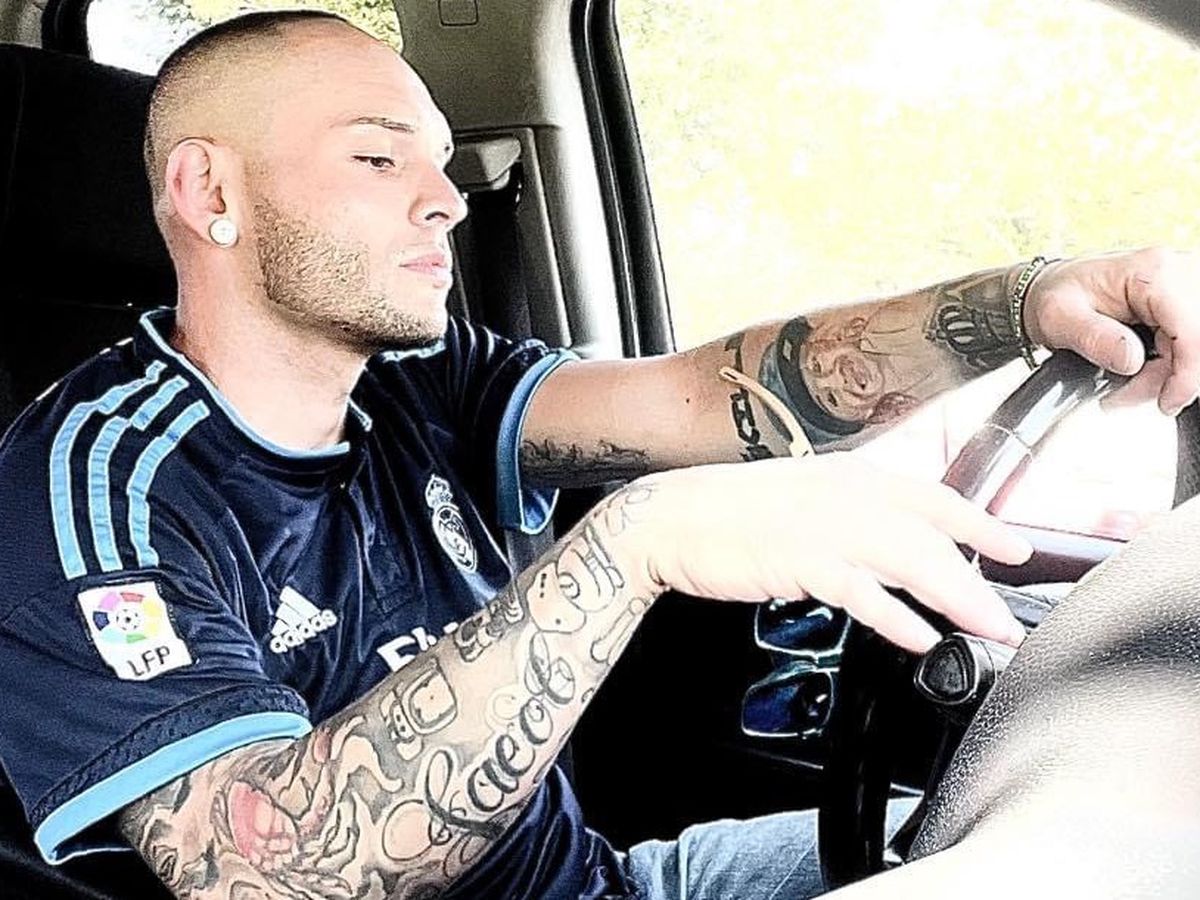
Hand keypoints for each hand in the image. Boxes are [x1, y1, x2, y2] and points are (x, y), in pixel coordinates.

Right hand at [640, 454, 1032, 653]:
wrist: (670, 516)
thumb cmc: (729, 512)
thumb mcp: (800, 498)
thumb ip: (846, 514)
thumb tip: (886, 543)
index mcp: (849, 475)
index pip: (933, 496)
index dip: (981, 522)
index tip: (1015, 547)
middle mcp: (846, 493)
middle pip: (935, 536)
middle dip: (981, 578)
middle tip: (1009, 618)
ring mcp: (825, 525)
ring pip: (913, 562)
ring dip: (959, 600)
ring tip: (989, 631)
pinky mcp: (801, 560)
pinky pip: (864, 592)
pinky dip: (897, 617)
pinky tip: (920, 636)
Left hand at [1023, 248, 1199, 414]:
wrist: (1051, 289)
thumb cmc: (1054, 296)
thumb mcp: (1059, 318)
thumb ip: (1094, 338)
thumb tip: (1131, 361)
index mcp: (1151, 274)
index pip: (1192, 329)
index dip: (1186, 374)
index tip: (1166, 402)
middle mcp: (1176, 274)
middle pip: (1197, 342)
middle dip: (1167, 378)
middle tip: (1127, 393)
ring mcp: (1183, 289)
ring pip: (1195, 347)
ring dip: (1165, 376)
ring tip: (1125, 385)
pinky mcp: (1181, 306)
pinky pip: (1188, 345)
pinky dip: (1168, 368)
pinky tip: (1139, 373)